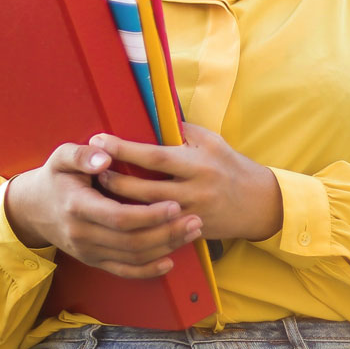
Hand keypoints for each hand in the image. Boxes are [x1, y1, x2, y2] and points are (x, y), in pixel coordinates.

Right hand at [3, 141, 202, 278]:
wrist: (33, 209)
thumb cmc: (55, 177)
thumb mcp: (61, 157)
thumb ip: (82, 154)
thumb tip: (105, 157)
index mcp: (77, 206)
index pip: (119, 217)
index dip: (149, 215)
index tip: (175, 205)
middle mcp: (82, 234)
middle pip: (131, 241)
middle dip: (166, 233)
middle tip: (195, 220)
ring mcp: (88, 251)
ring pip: (132, 257)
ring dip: (165, 248)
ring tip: (192, 232)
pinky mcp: (94, 261)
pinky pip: (124, 271)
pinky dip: (148, 270)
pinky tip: (170, 260)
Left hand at [92, 123, 282, 243]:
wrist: (258, 203)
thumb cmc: (230, 165)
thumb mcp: (210, 141)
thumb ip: (181, 131)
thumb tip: (149, 116)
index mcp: (198, 163)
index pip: (155, 156)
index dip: (125, 149)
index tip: (100, 140)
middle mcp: (194, 190)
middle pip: (145, 189)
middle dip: (114, 179)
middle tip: (92, 169)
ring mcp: (191, 215)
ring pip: (147, 213)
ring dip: (120, 203)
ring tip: (99, 190)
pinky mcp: (190, 232)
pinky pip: (157, 230)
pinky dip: (136, 222)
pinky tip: (118, 216)